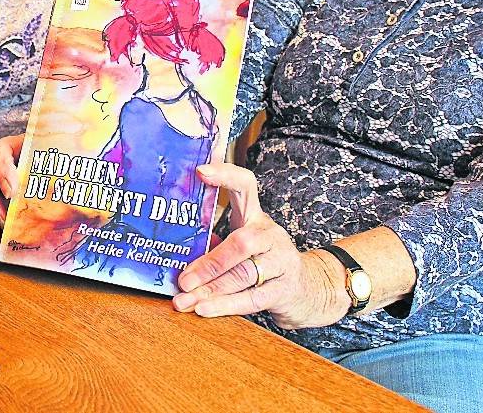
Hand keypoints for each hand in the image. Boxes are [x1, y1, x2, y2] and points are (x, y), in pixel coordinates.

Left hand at [172, 162, 347, 329]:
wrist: (307, 288)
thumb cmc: (263, 262)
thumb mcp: (244, 243)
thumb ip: (216, 241)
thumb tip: (176, 245)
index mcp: (256, 217)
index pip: (245, 185)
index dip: (225, 175)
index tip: (200, 172)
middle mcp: (271, 235)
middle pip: (241, 243)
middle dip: (209, 263)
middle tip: (182, 279)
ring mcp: (281, 262)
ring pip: (244, 274)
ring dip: (211, 289)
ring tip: (184, 300)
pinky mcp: (284, 289)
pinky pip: (252, 298)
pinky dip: (225, 305)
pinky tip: (204, 310)